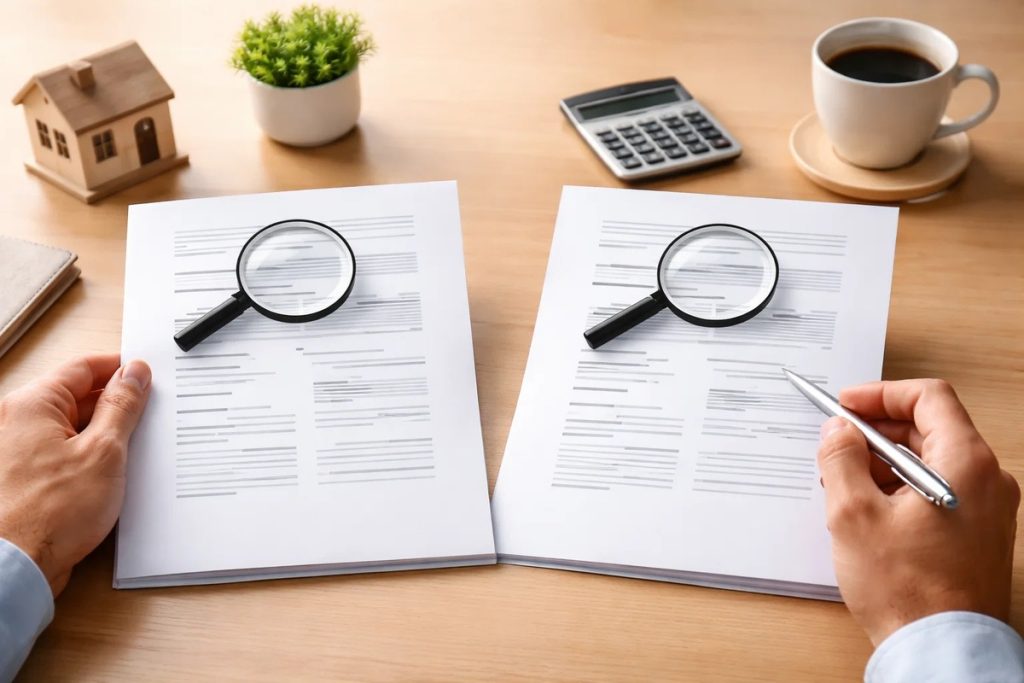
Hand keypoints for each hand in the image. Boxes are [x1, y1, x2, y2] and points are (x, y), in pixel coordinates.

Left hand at [0, 355, 150, 595]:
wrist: (14, 567)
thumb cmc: (50, 512)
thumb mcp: (104, 451)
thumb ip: (122, 407)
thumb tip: (135, 374)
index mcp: (31, 405)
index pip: (83, 368)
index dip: (120, 369)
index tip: (148, 377)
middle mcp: (16, 422)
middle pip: (76, 397)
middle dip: (116, 404)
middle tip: (150, 416)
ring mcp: (17, 452)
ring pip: (71, 427)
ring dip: (104, 435)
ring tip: (134, 450)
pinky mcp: (24, 479)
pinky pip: (63, 454)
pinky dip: (88, 457)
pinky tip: (112, 473)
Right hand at [818, 378, 1019, 645]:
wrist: (941, 650)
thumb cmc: (907, 590)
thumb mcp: (853, 513)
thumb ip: (840, 458)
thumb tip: (838, 431)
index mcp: (965, 463)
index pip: (929, 397)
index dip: (881, 394)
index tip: (847, 405)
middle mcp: (987, 481)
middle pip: (931, 428)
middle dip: (877, 431)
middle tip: (837, 445)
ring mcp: (987, 509)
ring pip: (933, 461)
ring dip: (886, 463)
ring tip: (845, 485)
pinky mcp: (978, 534)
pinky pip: (939, 490)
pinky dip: (902, 488)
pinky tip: (869, 512)